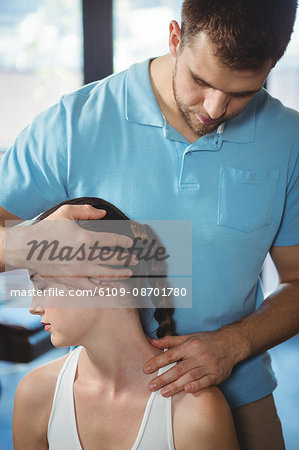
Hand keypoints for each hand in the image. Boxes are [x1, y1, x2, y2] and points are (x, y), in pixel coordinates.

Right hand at [5, 204, 136, 286]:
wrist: (27, 249)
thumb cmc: (47, 229)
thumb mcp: (66, 213)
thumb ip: (86, 211)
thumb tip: (103, 213)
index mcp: (85, 239)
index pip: (112, 241)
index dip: (123, 241)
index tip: (129, 243)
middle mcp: (85, 257)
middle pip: (112, 260)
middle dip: (126, 260)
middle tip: (135, 260)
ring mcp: (78, 271)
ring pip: (105, 276)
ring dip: (119, 275)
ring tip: (128, 274)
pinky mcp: (71, 281)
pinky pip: (91, 288)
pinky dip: (103, 288)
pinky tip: (111, 288)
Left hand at [143, 330, 241, 396]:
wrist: (231, 343)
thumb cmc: (206, 340)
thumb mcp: (189, 337)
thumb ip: (170, 341)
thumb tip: (152, 342)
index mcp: (190, 345)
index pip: (170, 354)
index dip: (157, 362)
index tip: (146, 369)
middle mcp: (198, 355)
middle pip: (178, 368)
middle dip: (163, 378)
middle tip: (151, 386)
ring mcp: (208, 365)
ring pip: (190, 377)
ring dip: (176, 386)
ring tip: (163, 393)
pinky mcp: (217, 374)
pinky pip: (206, 382)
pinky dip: (196, 386)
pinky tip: (186, 391)